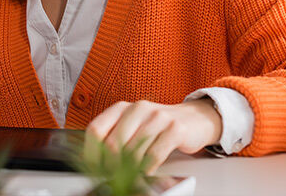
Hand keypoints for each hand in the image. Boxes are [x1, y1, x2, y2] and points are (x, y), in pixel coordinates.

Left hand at [85, 99, 222, 172]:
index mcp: (122, 107)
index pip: (96, 129)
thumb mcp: (133, 127)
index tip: (93, 169)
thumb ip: (115, 139)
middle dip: (111, 166)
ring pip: (133, 152)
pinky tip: (148, 171)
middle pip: (112, 144)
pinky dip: (148, 169)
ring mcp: (157, 117)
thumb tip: (94, 163)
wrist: (194, 119)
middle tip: (115, 177)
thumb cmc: (158, 126)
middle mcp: (138, 108)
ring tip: (133, 175)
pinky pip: (154, 156)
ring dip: (131, 170)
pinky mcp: (174, 129)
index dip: (91, 153)